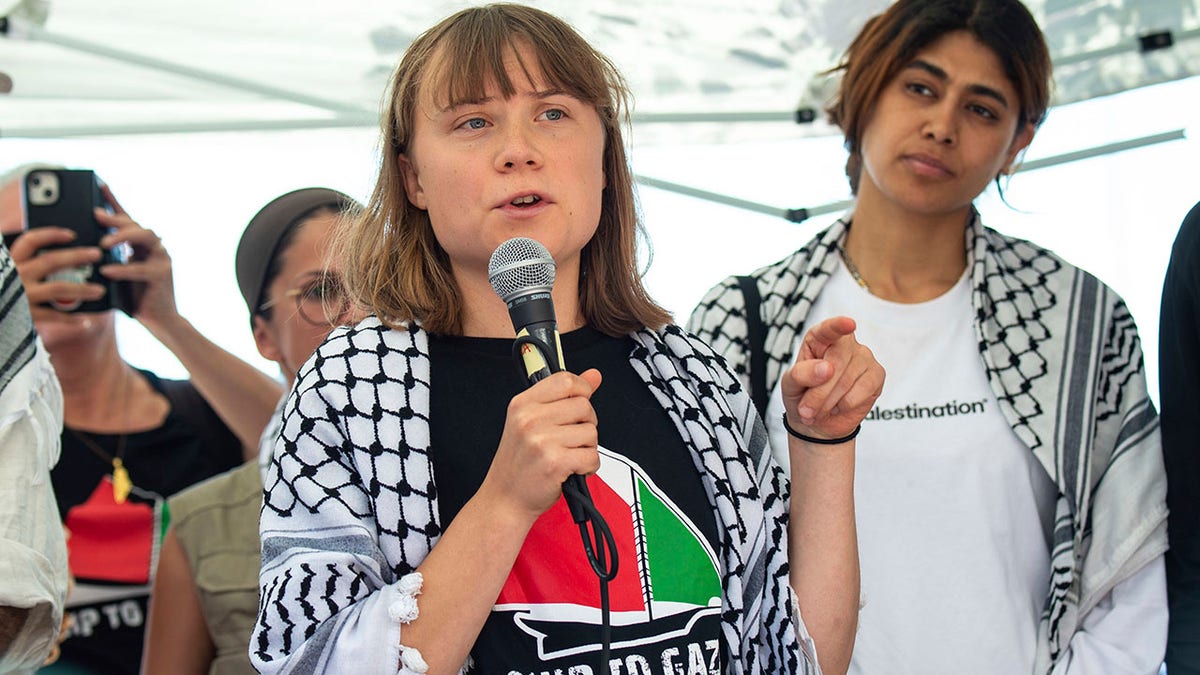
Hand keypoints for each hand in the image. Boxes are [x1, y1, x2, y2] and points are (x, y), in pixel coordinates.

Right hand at [6, 226, 105, 323]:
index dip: (51, 235)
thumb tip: (63, 257)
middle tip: (97, 254)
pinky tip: (85, 320)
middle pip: (51, 261)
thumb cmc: (5, 290)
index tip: (72, 235)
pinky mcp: (25, 314)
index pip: (30, 241)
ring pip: (58, 288)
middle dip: (77, 256)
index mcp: (10, 262)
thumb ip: (28, 265)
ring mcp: (21, 295)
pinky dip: (70, 318)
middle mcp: (15, 276)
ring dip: (82, 289)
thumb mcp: (9, 273)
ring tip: (100, 290)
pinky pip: (54, 315)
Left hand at [93, 185, 177, 326]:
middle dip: (115, 218)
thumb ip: (107, 260)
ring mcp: (161, 259)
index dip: (114, 201)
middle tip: (96, 216)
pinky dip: (123, 269)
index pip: (127, 218)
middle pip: (136, 223)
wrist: (160, 321)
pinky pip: (141, 268)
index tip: (100, 184)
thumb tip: (83, 247)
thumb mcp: (117, 274)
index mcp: (141, 246)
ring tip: (103, 244)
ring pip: (145, 236)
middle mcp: (154, 248)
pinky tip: (107, 271)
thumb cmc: (135, 297)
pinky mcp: (162, 275)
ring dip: (123, 237)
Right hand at [480, 369, 602, 521]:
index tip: (580, 405)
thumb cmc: (519, 464)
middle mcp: (529, 419)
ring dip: (587, 447)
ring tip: (568, 456)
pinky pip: (592, 456)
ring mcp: (541, 440)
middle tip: (571, 439)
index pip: (565, 380)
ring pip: (591, 431)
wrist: (504, 500)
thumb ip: (564, 396)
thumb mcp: (533, 422)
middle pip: (584, 405)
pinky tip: (572, 469)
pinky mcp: (555, 462)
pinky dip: (589, 466)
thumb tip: (594, 375)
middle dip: (586, 423)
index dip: (582, 390)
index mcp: (522, 404)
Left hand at [780, 316, 883, 441]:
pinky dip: (846, 404)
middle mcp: (844, 343)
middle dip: (819, 392)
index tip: (849, 324)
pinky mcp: (877, 375)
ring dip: (829, 402)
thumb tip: (826, 368)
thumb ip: (801, 374)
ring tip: (819, 410)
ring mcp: (864, 357)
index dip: (838, 326)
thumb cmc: (801, 395)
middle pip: (836, 362)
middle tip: (806, 410)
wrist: (816, 421)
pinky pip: (864, 389)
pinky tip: (839, 405)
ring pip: (848, 379)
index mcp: (819, 338)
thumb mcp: (789, 385)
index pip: (828, 329)